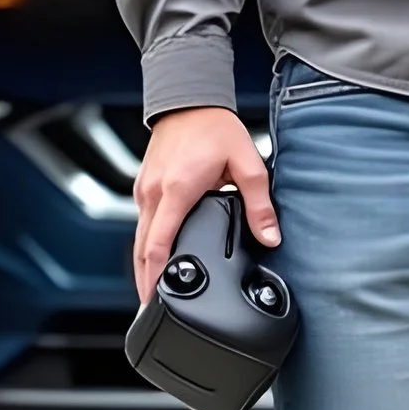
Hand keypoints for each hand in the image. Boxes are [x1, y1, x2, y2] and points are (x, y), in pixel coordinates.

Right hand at [133, 105, 277, 303]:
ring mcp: (144, 190)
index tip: (155, 300)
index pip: (159, 244)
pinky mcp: (143, 187)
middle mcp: (154, 194)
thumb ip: (259, 205)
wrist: (188, 100)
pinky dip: (145, 246)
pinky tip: (155, 260)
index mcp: (178, 191)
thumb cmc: (215, 129)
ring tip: (152, 293)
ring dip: (143, 265)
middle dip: (145, 281)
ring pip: (138, 238)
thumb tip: (270, 237)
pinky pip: (141, 224)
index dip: (155, 276)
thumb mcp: (248, 164)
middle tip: (151, 309)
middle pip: (141, 249)